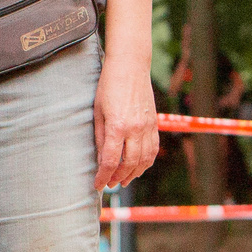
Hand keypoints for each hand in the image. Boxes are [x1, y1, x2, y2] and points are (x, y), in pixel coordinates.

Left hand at [93, 61, 160, 191]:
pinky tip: (138, 166)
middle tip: (110, 184)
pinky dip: (146, 162)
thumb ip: (100, 137)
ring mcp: (147, 126)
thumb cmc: (108, 86)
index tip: (97, 185)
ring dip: (134, 173)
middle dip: (118, 178)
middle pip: (129, 164)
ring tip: (124, 180)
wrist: (130, 66)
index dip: (103, 176)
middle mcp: (135, 129)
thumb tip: (101, 160)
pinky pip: (153, 149)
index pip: (110, 161)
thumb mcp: (98, 111)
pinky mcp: (154, 123)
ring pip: (144, 160)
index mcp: (117, 126)